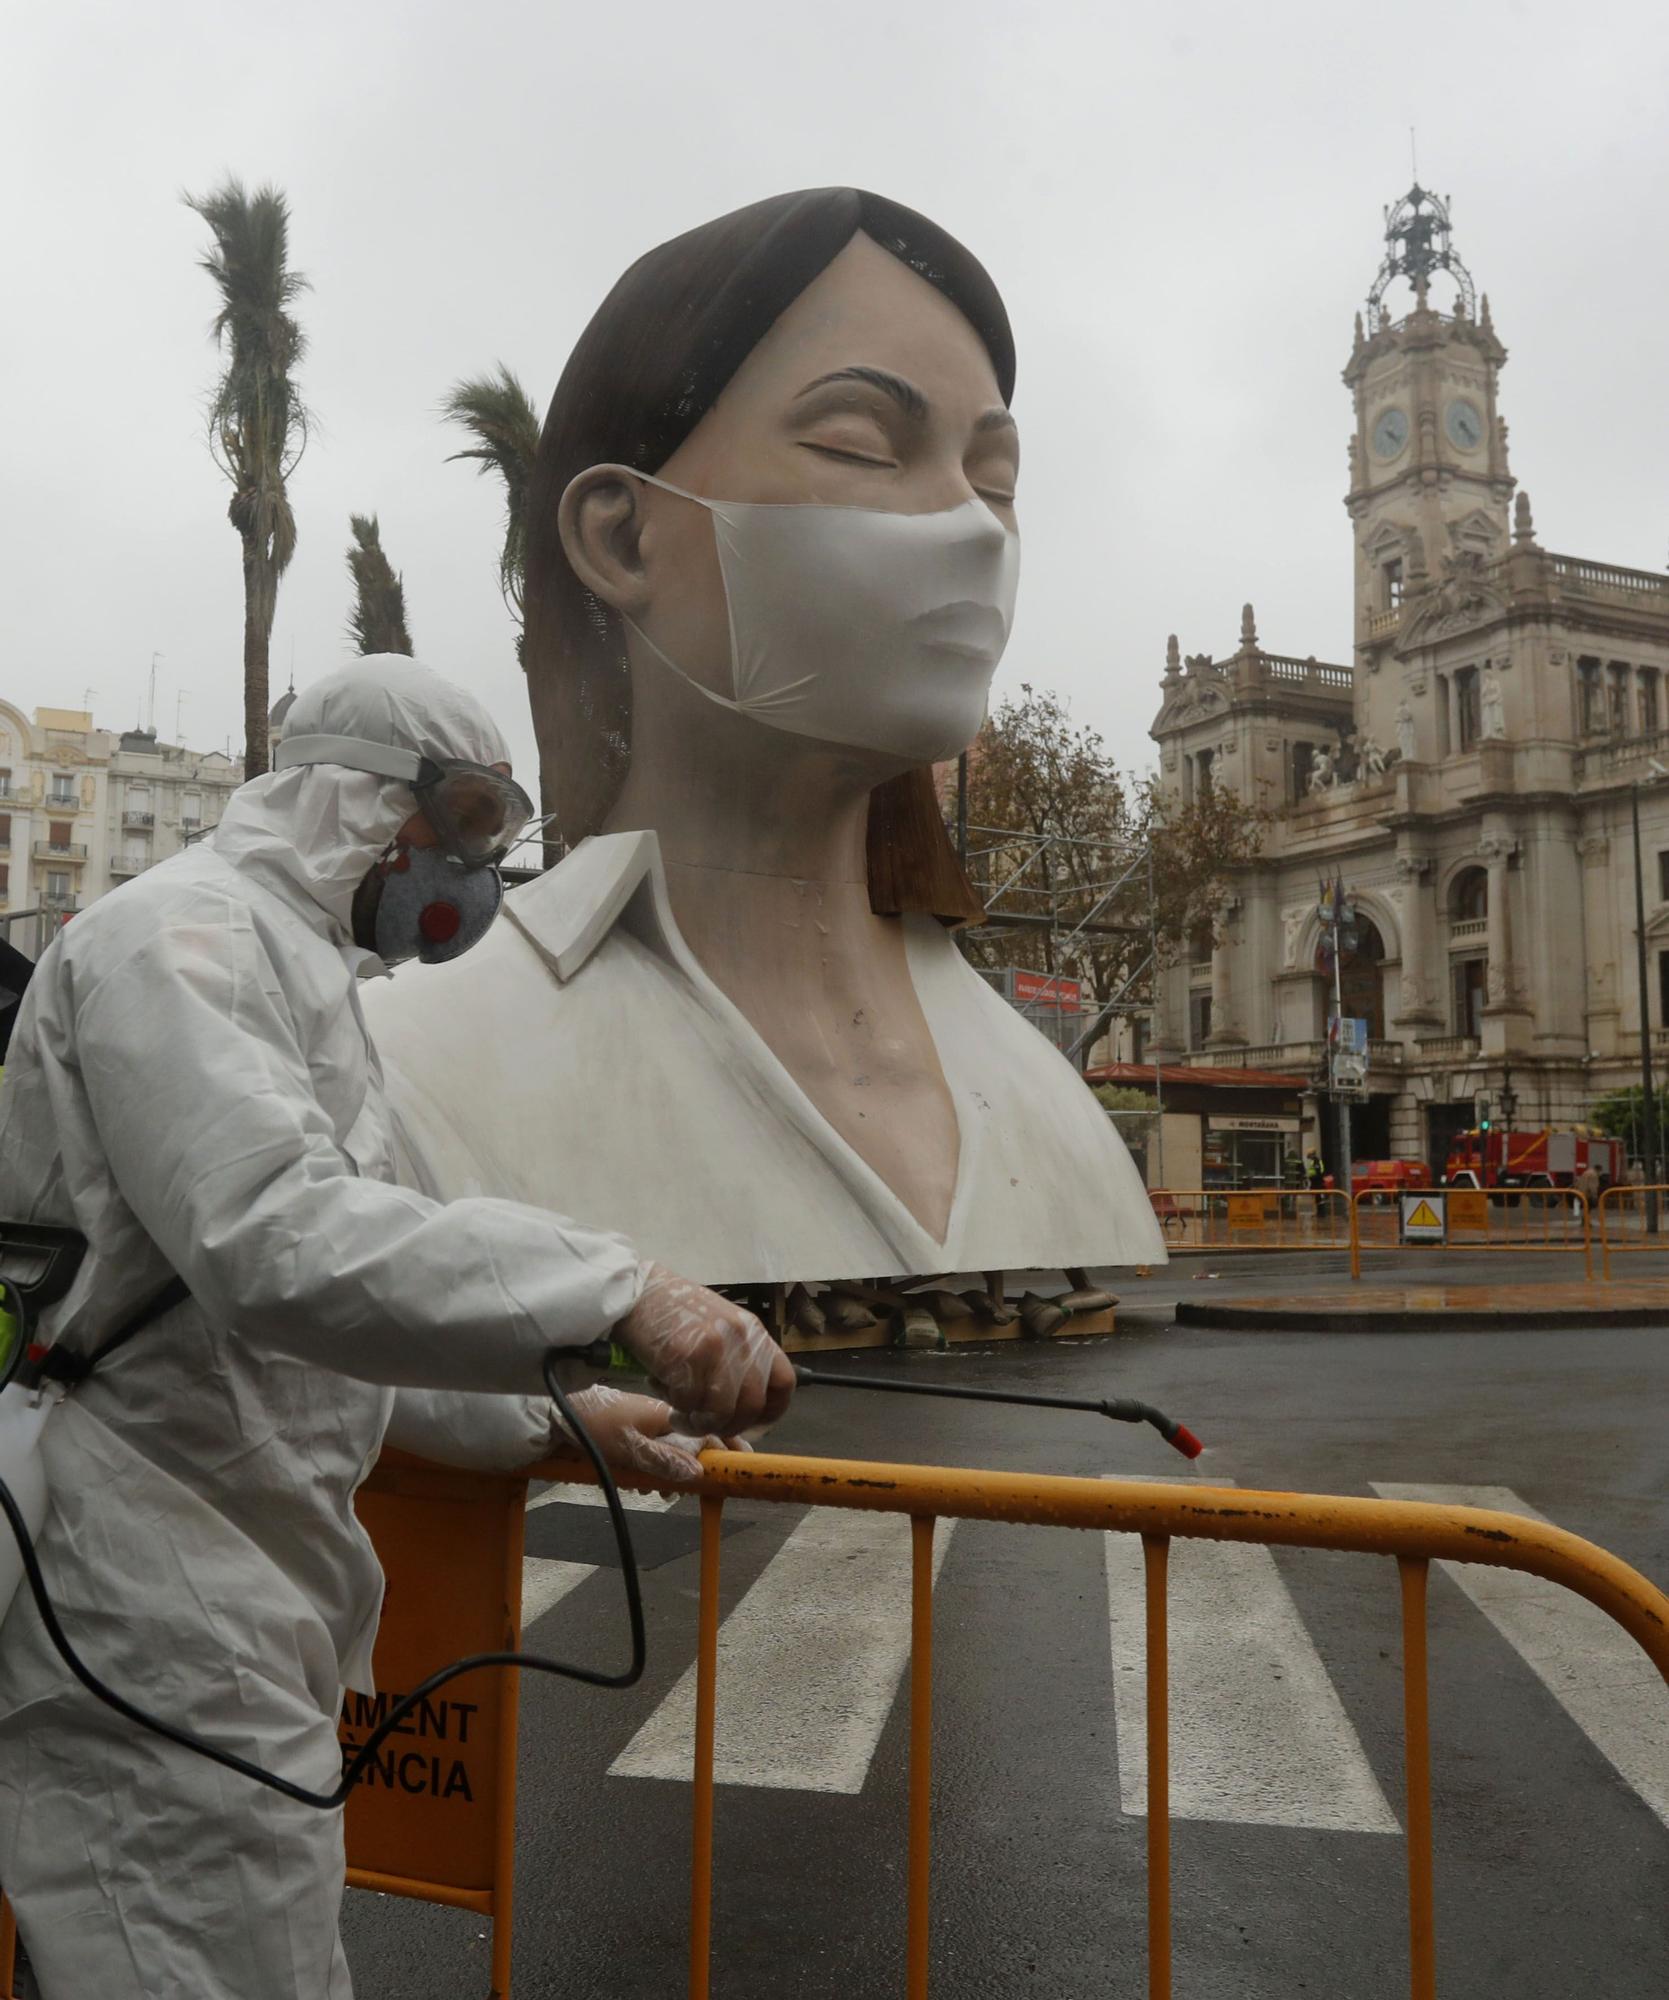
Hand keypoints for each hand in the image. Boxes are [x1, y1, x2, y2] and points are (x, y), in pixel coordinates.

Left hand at [563, 1384, 749, 1487]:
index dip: (725, 1451)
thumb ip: (664, 1460)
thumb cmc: (594, 1427)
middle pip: (695, 1443)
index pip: (709, 1432)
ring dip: (670, 1473)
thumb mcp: (629, 1449)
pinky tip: (639, 1481)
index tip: (736, 1470)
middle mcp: (664, 1416)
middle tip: (678, 1493)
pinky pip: (657, 1450)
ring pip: (675, 1450)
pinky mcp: (638, 1429)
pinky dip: (654, 1467)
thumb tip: (698, 1472)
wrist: (558, 1413)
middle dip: (693, 1469)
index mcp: (668, 1415)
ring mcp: (650, 1422)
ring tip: (655, 1491)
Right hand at [614, 1264, 794, 1433]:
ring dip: (698, 1422)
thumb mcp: (720, 1328)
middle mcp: (741, 1339)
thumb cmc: (674, 1313)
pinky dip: (674, 1405)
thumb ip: (737, 1360)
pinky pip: (688, 1402)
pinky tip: (661, 1388)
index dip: (771, 1411)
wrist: (636, 1290)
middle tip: (705, 1425)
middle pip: (752, 1405)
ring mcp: (715, 1347)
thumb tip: (744, 1406)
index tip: (751, 1423)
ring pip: (721, 1411)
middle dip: (728, 1426)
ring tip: (679, 1414)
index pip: (783, 1382)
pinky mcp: (686, 1356)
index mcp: (754, 1332)